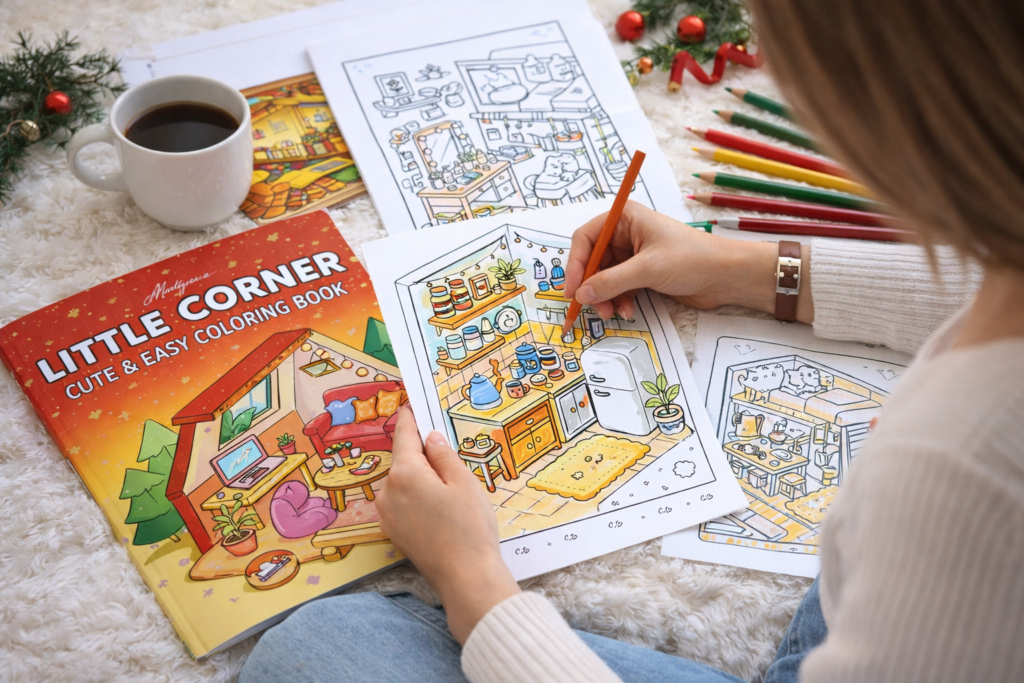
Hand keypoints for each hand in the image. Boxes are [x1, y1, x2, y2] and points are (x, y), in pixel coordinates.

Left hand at [377, 407, 520, 643]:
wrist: (465, 578)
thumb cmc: (469, 528)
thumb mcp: (463, 482)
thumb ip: (443, 454)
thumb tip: (430, 438)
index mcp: (404, 473)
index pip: (404, 435)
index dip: (410, 418)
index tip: (410, 405)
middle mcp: (387, 491)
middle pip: (403, 460)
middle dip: (422, 455)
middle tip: (450, 458)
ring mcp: (386, 514)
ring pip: (402, 482)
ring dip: (420, 479)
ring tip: (451, 493)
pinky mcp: (392, 531)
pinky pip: (401, 502)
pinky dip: (416, 498)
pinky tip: (440, 510)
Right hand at [564, 201, 784, 319]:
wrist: (726, 276)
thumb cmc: (692, 258)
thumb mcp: (648, 269)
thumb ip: (611, 281)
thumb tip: (582, 294)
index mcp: (625, 218)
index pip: (586, 238)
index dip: (576, 264)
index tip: (573, 289)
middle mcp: (626, 234)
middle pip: (593, 261)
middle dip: (592, 286)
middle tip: (593, 307)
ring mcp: (633, 254)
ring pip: (604, 278)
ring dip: (606, 297)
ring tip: (614, 313)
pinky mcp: (642, 273)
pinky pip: (618, 287)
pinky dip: (619, 300)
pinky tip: (628, 311)